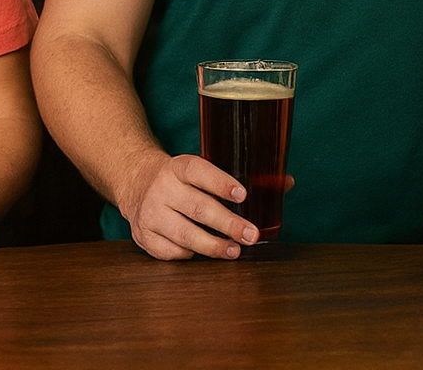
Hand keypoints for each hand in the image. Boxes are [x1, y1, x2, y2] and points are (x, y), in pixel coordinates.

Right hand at [119, 152, 258, 260]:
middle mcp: (161, 188)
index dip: (220, 183)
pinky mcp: (144, 236)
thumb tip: (287, 183)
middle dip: (228, 224)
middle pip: (197, 207)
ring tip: (234, 251)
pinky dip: (190, 254)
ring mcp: (150, 213)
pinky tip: (203, 253)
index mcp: (177, 167)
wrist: (136, 182)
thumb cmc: (179, 179)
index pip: (198, 171)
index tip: (242, 194)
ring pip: (184, 234)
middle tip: (250, 234)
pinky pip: (171, 251)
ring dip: (213, 245)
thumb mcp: (200, 169)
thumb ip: (238, 177)